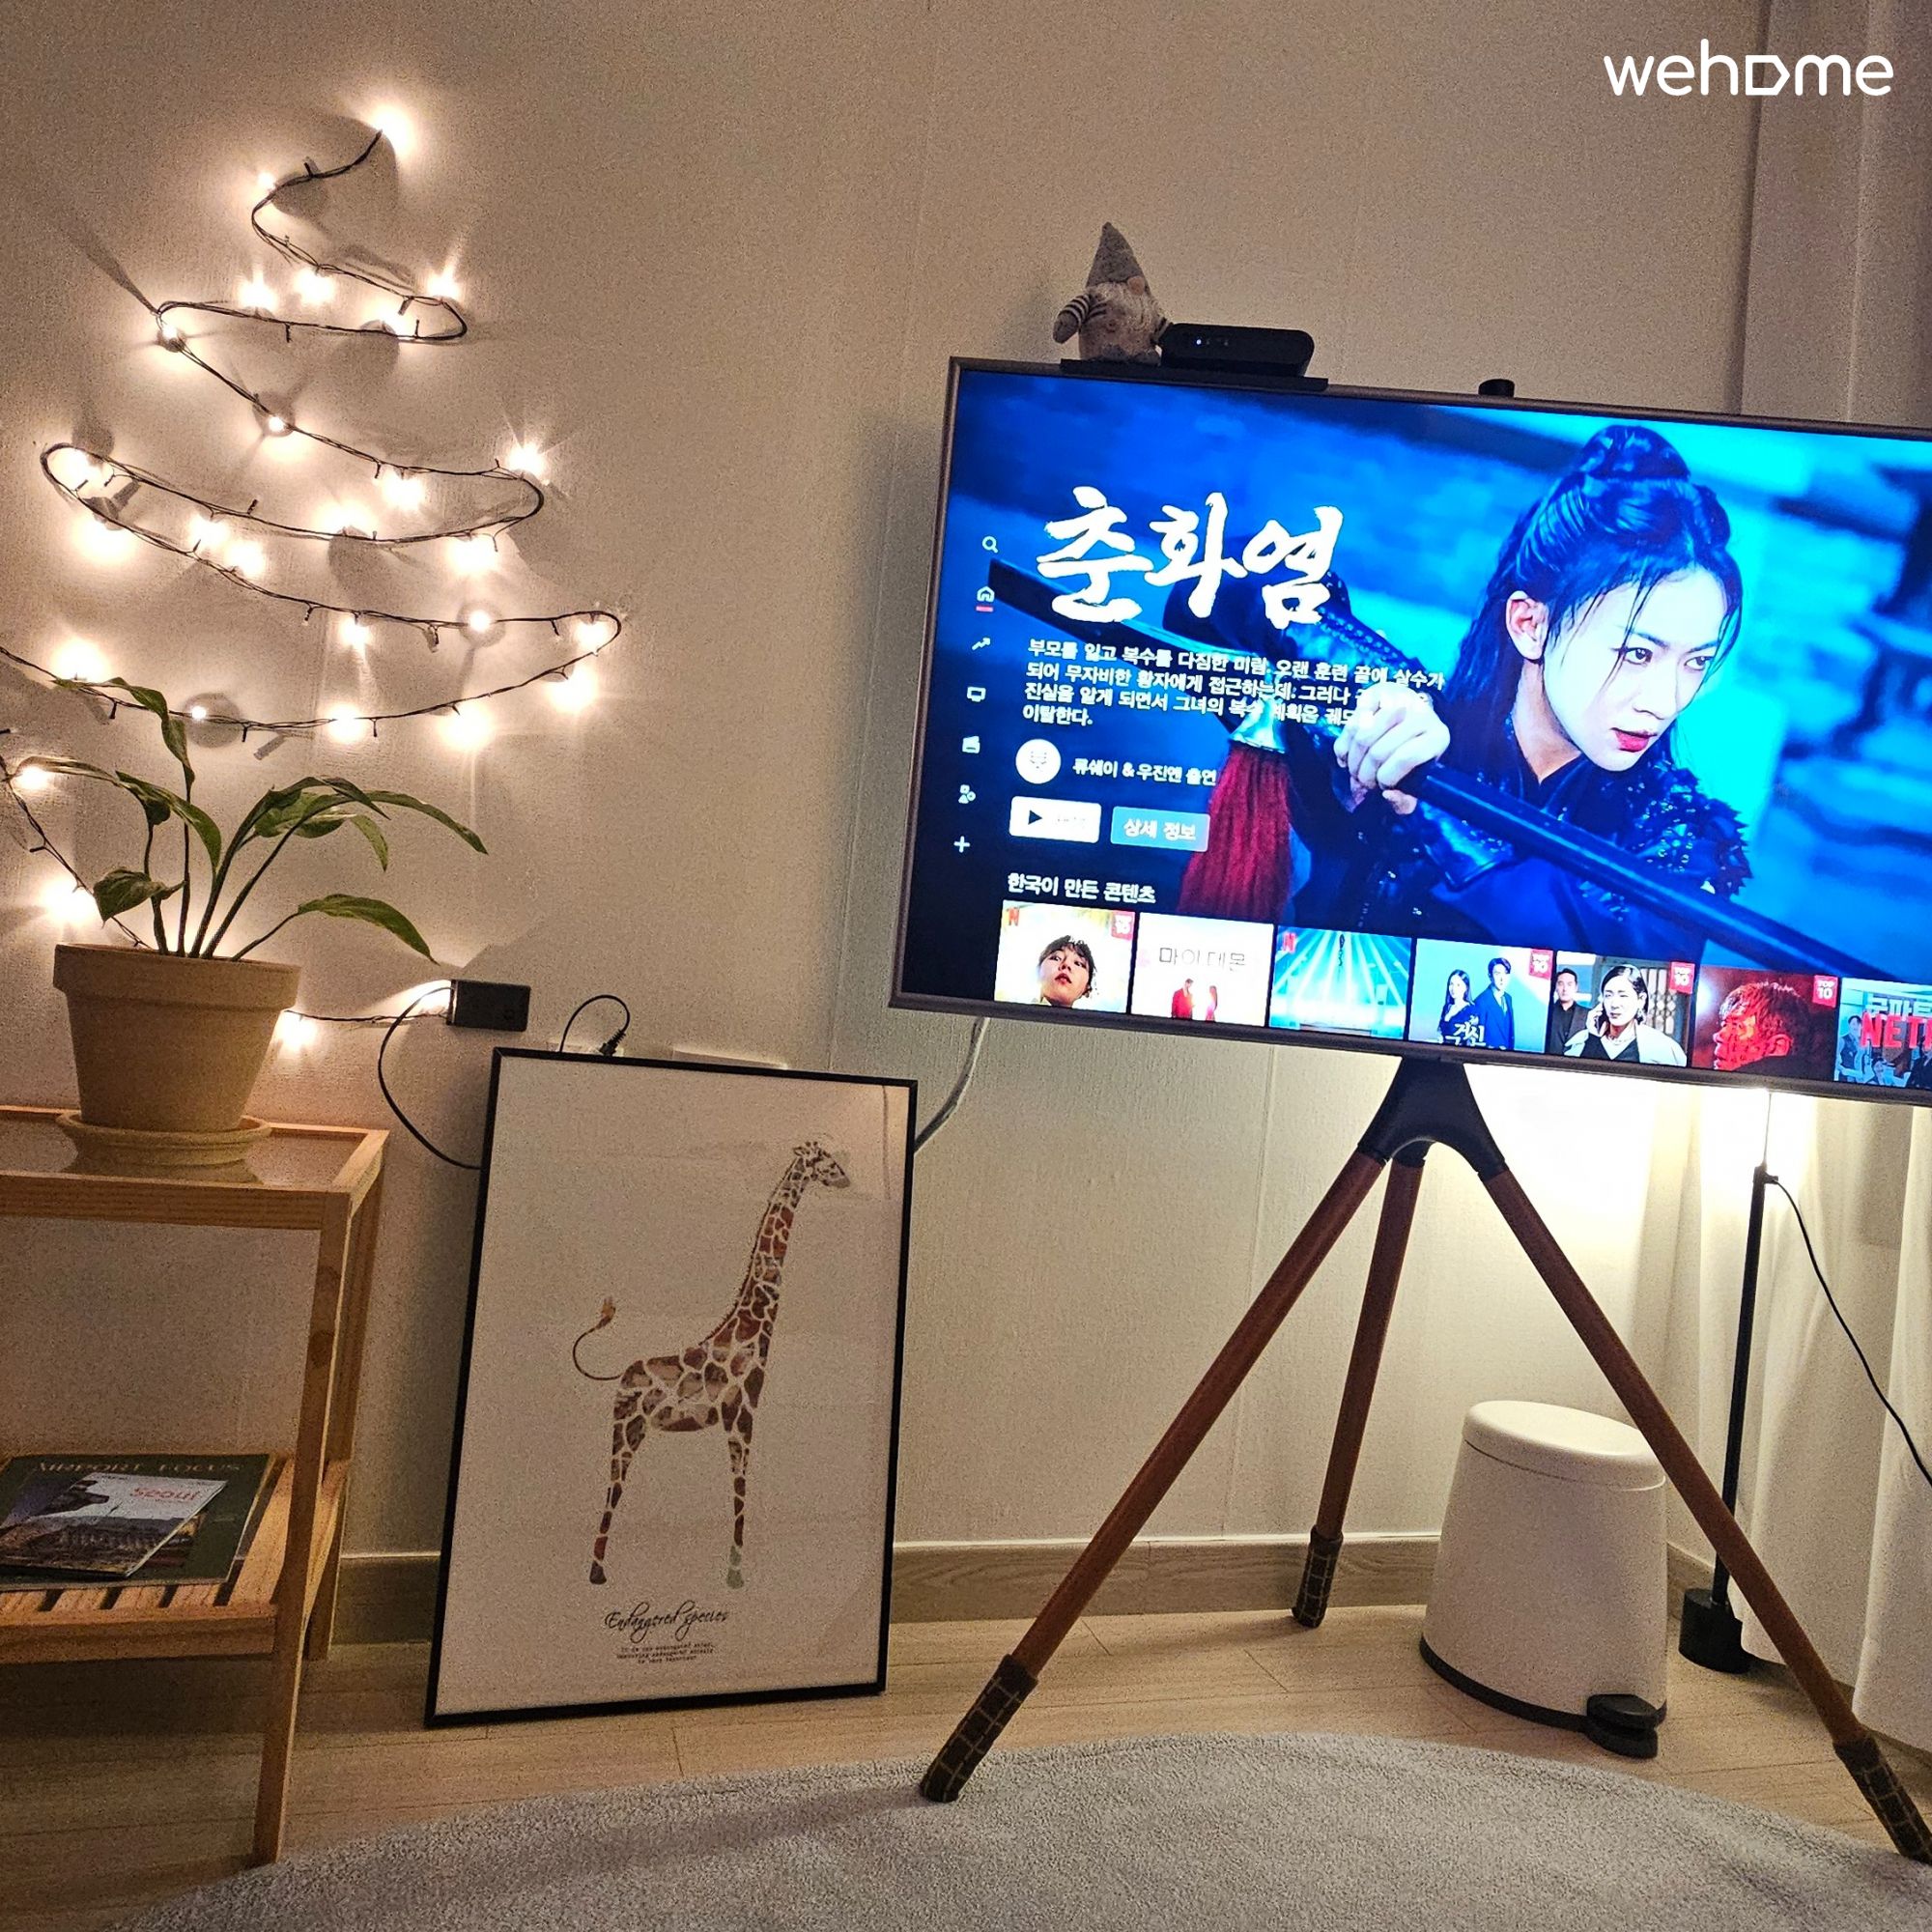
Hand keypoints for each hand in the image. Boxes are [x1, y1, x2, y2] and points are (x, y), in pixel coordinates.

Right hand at [1334, 681, 1448, 815]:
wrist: (1411, 721)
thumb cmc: (1412, 759)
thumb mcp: (1415, 783)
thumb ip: (1405, 801)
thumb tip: (1387, 796)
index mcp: (1438, 737)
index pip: (1405, 757)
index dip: (1386, 778)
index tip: (1380, 789)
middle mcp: (1422, 713)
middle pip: (1379, 750)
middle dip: (1364, 774)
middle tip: (1361, 784)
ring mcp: (1400, 698)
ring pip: (1362, 734)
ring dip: (1352, 760)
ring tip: (1354, 770)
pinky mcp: (1378, 691)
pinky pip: (1352, 720)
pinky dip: (1344, 743)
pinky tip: (1349, 754)